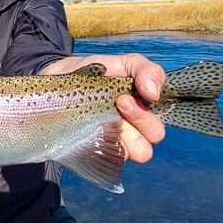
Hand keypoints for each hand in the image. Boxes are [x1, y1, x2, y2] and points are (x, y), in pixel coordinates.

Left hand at [41, 53, 166, 163]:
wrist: (57, 81)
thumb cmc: (91, 73)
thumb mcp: (119, 63)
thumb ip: (144, 69)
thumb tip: (154, 92)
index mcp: (144, 103)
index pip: (165, 105)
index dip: (152, 101)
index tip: (134, 92)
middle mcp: (136, 124)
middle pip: (156, 133)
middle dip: (142, 118)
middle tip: (119, 102)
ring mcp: (119, 140)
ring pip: (142, 151)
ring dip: (130, 139)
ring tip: (106, 122)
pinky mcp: (101, 152)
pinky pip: (114, 160)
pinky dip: (108, 150)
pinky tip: (91, 136)